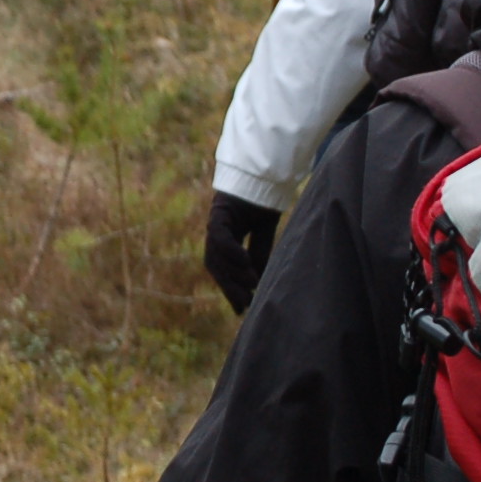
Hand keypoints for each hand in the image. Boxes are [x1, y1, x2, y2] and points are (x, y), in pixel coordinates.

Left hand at [204, 191, 282, 315]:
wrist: (265, 172)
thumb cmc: (265, 199)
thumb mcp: (263, 233)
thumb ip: (258, 254)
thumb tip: (257, 281)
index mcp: (225, 235)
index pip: (222, 268)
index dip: (230, 289)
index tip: (241, 309)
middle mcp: (216, 230)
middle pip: (215, 265)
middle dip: (229, 286)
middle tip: (245, 304)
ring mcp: (215, 220)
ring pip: (215, 254)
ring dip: (232, 273)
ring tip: (251, 284)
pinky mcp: (219, 211)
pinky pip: (220, 236)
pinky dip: (231, 252)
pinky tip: (246, 264)